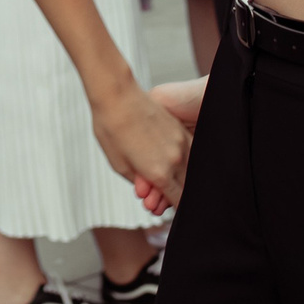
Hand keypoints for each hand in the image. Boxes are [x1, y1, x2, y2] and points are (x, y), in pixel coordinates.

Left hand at [125, 78, 207, 210]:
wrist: (117, 96)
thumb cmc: (111, 129)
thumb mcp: (120, 165)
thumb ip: (139, 182)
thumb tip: (148, 191)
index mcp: (159, 173)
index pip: (178, 200)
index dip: (175, 207)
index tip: (169, 208)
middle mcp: (175, 160)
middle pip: (187, 188)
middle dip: (179, 195)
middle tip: (164, 197)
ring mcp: (181, 143)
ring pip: (191, 170)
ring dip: (184, 178)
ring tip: (168, 178)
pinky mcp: (181, 130)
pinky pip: (191, 153)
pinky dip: (186, 162)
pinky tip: (176, 162)